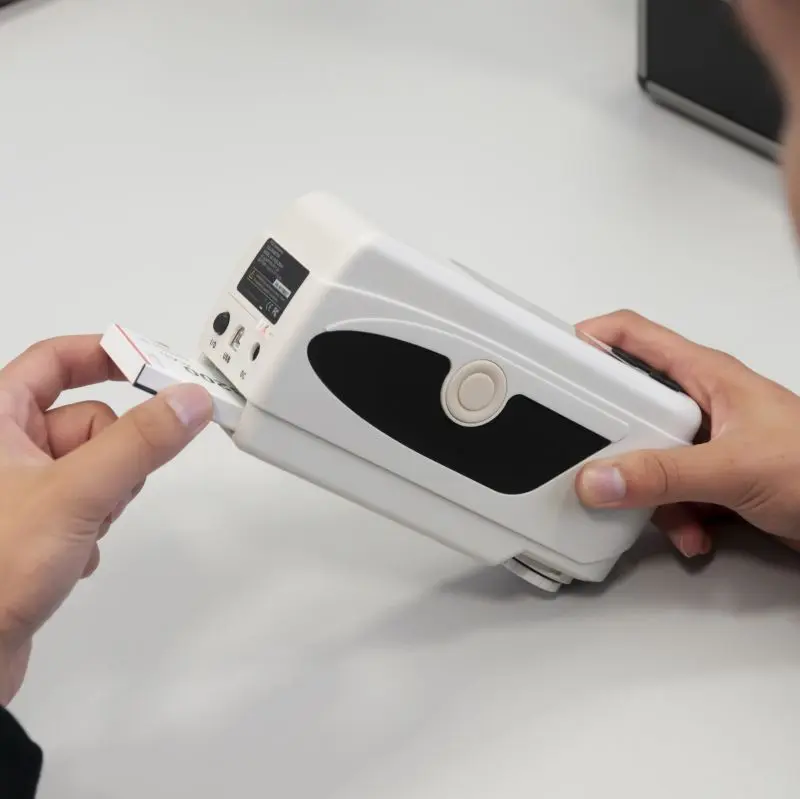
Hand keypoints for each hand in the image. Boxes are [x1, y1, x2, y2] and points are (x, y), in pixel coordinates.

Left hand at [0, 335, 211, 704]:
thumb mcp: (77, 492)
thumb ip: (139, 442)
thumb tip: (187, 402)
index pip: (55, 360)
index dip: (105, 354)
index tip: (151, 364)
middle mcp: (6, 448)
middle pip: (88, 418)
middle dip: (113, 451)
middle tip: (108, 480)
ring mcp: (22, 488)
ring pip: (94, 464)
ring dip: (105, 495)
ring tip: (80, 527)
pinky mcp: (37, 524)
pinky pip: (89, 501)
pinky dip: (94, 524)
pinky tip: (71, 553)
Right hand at [574, 310, 799, 557]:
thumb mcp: (735, 467)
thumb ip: (662, 475)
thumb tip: (601, 478)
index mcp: (705, 376)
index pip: (633, 336)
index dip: (590, 338)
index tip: (552, 358)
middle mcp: (702, 404)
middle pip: (629, 406)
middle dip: (614, 441)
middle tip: (596, 459)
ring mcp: (707, 443)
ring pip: (647, 456)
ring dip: (649, 492)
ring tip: (668, 513)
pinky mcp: (714, 478)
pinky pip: (670, 490)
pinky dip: (674, 516)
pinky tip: (694, 531)